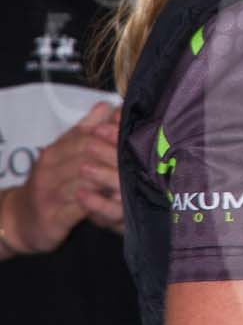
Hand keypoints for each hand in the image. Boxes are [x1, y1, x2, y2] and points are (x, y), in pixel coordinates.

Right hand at [6, 104, 123, 252]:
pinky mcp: (52, 217)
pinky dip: (100, 204)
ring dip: (110, 179)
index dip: (111, 137)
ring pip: (84, 181)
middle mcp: (47, 170)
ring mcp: (48, 194)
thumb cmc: (49, 183)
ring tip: (134, 177)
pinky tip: (119, 202)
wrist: (20, 218)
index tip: (135, 137)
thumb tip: (105, 106)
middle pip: (86, 156)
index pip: (85, 138)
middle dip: (114, 157)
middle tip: (140, 158)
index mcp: (52, 152)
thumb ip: (83, 131)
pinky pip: (80, 209)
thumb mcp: (62, 155)